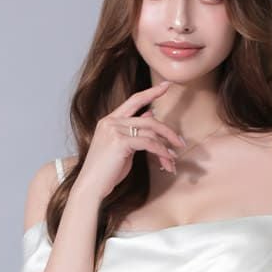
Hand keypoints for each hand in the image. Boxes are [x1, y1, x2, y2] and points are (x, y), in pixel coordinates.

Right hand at [74, 80, 186, 202]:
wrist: (90, 186)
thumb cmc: (106, 171)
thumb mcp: (122, 148)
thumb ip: (134, 132)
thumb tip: (150, 116)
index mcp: (109, 120)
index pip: (133, 100)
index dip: (151, 92)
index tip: (166, 85)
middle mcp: (111, 121)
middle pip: (148, 119)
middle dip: (167, 130)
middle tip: (180, 141)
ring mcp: (114, 130)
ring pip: (150, 132)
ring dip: (166, 146)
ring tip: (173, 158)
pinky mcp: (120, 142)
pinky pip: (148, 143)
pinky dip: (160, 151)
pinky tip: (166, 160)